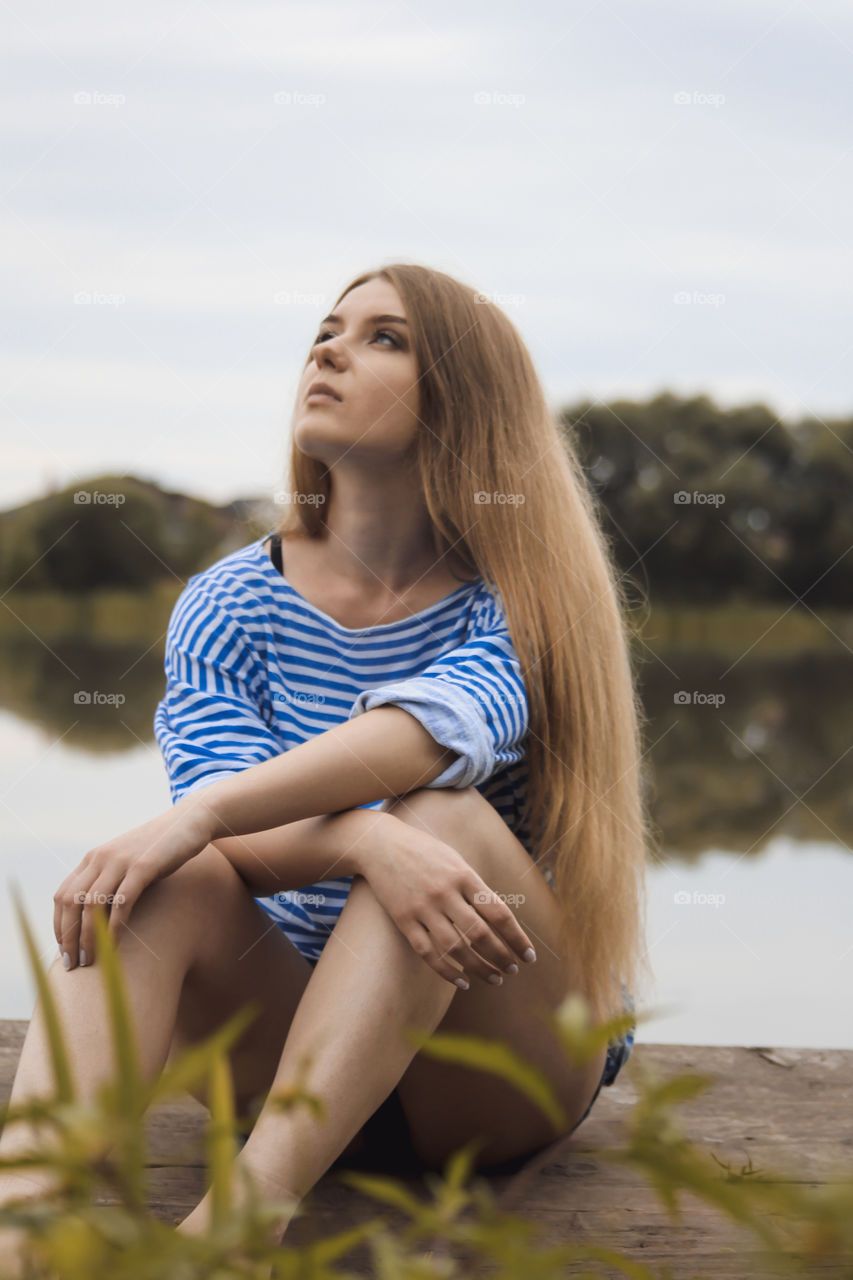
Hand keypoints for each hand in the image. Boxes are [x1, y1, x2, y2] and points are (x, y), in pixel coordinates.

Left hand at [53, 798, 214, 970]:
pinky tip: (114, 947)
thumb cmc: (162, 848)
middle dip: (68, 936)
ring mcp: (121, 862)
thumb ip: (113, 882)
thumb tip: (100, 918)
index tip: (65, 949)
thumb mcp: (130, 863)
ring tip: (90, 961)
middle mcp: (101, 858)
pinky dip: (114, 928)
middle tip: (72, 964)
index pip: (62, 895)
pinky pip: (121, 903)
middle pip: (70, 902)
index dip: (59, 925)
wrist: (190, 821)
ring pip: (91, 905)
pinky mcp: (143, 867)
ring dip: (88, 937)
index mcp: (94, 858)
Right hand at [356, 813, 536, 987]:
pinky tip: (463, 981)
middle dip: (502, 956)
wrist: (381, 844)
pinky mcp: (403, 920)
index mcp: (464, 875)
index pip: (498, 914)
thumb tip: (499, 920)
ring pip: (456, 948)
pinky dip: (447, 971)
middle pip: (480, 935)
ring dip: (480, 968)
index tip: (529, 955)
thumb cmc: (424, 852)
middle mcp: (445, 893)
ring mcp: (423, 908)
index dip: (517, 938)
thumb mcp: (455, 860)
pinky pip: (428, 953)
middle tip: (514, 970)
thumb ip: (474, 887)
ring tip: (495, 978)